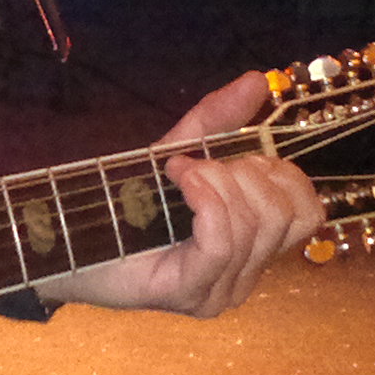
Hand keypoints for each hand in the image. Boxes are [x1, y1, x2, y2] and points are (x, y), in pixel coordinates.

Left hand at [43, 72, 321, 318]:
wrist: (66, 234)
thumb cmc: (124, 200)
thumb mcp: (180, 150)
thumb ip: (220, 119)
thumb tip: (257, 80)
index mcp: (252, 250)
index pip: (309, 214)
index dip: (282, 174)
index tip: (235, 158)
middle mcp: (244, 279)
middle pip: (285, 214)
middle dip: (243, 172)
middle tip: (197, 166)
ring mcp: (219, 293)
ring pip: (254, 223)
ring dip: (215, 180)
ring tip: (178, 173)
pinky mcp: (190, 294)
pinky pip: (222, 238)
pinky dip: (203, 196)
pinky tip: (177, 179)